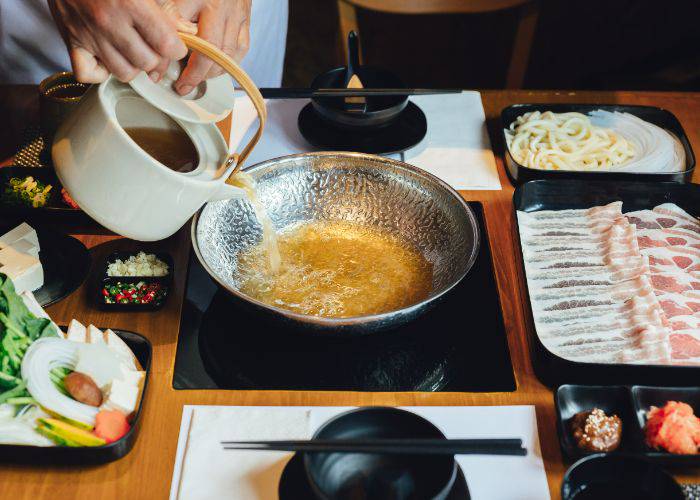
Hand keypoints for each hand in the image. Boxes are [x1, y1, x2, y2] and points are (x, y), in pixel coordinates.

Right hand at [48, 0, 189, 82]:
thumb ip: (164, 7)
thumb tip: (185, 29)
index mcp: (130, 4)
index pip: (166, 45)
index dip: (177, 49)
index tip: (176, 45)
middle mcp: (109, 22)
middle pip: (147, 63)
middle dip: (157, 59)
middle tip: (154, 48)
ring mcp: (88, 35)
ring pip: (124, 72)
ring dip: (133, 66)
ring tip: (133, 51)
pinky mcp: (71, 42)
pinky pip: (89, 74)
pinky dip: (100, 72)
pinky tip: (108, 58)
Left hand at [171, 0, 251, 94]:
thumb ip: (167, 18)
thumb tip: (160, 52)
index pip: (190, 37)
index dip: (182, 61)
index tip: (171, 74)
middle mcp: (223, 7)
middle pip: (214, 50)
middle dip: (199, 73)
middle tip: (185, 84)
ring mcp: (237, 13)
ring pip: (230, 53)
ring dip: (215, 70)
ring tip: (200, 78)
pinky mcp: (246, 17)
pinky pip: (241, 47)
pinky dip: (230, 61)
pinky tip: (218, 66)